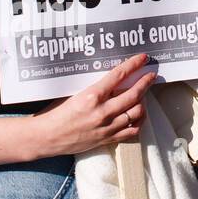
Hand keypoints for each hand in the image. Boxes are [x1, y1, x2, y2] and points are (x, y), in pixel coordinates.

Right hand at [27, 52, 158, 156]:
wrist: (46, 137)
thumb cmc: (55, 113)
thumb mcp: (73, 94)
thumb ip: (94, 88)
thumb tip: (112, 79)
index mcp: (91, 96)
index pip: (118, 76)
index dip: (133, 65)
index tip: (142, 59)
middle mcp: (102, 112)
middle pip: (133, 94)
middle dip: (145, 82)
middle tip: (151, 75)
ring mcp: (107, 127)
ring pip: (137, 112)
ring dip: (143, 101)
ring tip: (143, 95)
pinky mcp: (108, 139)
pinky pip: (132, 130)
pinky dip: (139, 121)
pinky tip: (138, 115)